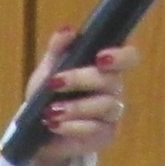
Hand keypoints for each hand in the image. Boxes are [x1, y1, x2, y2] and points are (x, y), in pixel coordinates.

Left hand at [17, 29, 135, 165]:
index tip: (100, 57)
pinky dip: (72, 126)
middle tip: (55, 82)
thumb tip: (68, 30)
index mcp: (104, 68)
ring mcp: (111, 113)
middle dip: (81, 79)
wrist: (36, 131)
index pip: (128, 57)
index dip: (121, 56)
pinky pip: (95, 129)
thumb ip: (58, 49)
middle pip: (112, 80)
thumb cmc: (49, 96)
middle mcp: (113, 89)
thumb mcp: (48, 70)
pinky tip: (54, 126)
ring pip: (105, 106)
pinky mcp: (105, 135)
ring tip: (50, 111)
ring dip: (75, 107)